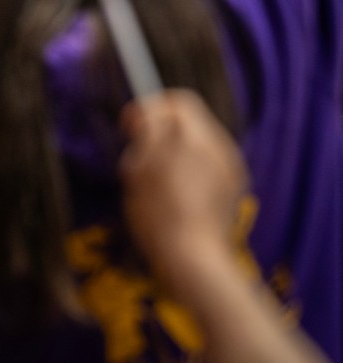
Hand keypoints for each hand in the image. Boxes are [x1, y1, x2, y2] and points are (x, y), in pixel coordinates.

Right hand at [119, 89, 246, 287]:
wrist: (194, 261)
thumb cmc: (160, 214)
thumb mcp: (140, 168)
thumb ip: (147, 133)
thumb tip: (147, 117)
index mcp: (197, 138)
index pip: (179, 101)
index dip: (150, 106)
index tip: (129, 127)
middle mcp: (221, 147)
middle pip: (190, 121)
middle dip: (161, 130)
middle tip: (138, 153)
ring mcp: (231, 169)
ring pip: (198, 143)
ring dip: (174, 149)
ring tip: (154, 175)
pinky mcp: (232, 190)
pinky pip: (208, 164)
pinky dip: (189, 167)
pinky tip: (175, 192)